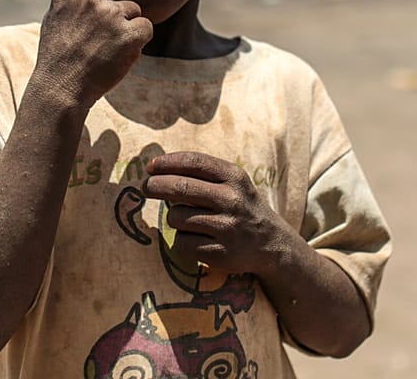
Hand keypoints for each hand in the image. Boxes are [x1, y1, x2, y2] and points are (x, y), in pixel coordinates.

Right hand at [34, 0, 167, 110]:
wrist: (61, 87)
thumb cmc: (57, 53)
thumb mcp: (57, 15)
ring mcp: (111, 14)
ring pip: (134, 10)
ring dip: (127, 27)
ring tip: (106, 47)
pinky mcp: (129, 33)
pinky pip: (143, 29)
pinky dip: (135, 42)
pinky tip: (117, 54)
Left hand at [143, 151, 290, 274]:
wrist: (271, 244)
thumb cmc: (241, 206)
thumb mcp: (233, 182)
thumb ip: (202, 173)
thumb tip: (157, 168)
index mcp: (234, 177)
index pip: (194, 162)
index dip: (167, 162)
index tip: (150, 166)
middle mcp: (232, 201)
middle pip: (180, 188)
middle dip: (155, 186)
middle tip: (145, 187)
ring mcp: (226, 228)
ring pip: (177, 217)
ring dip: (174, 217)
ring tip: (189, 220)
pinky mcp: (220, 253)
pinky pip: (181, 243)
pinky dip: (182, 240)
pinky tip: (196, 239)